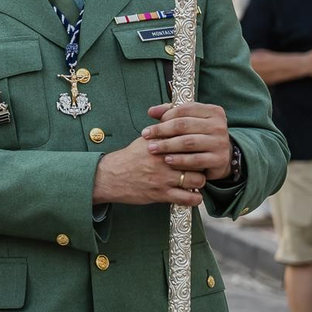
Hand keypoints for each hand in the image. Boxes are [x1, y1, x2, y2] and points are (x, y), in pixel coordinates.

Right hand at [90, 105, 224, 207]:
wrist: (109, 177)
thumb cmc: (129, 158)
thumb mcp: (144, 139)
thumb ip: (162, 128)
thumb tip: (173, 113)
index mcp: (161, 144)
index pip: (190, 141)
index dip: (199, 145)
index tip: (201, 148)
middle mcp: (163, 160)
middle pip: (197, 159)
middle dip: (202, 162)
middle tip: (201, 165)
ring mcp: (163, 178)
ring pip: (197, 179)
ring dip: (199, 181)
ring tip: (195, 180)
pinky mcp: (160, 194)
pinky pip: (187, 198)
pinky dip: (194, 198)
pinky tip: (193, 195)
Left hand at [140, 102, 231, 180]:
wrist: (220, 157)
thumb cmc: (198, 135)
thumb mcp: (188, 121)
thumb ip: (170, 113)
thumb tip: (151, 111)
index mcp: (213, 111)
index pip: (184, 110)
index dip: (164, 116)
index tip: (149, 126)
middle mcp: (219, 125)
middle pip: (184, 125)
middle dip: (161, 130)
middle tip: (145, 136)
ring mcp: (220, 142)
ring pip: (188, 142)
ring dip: (167, 145)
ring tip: (152, 148)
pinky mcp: (219, 159)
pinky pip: (196, 159)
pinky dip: (179, 160)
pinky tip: (167, 160)